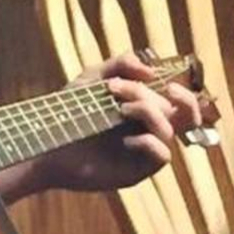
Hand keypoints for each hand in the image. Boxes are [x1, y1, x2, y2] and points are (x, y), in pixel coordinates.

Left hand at [24, 52, 202, 192]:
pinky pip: (162, 155)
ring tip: (119, 109)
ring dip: (147, 111)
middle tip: (112, 88)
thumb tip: (151, 71)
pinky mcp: (137, 169)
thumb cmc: (70, 109)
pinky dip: (148, 142)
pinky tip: (125, 140)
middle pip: (171, 109)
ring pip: (169, 130)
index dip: (185, 96)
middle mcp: (148, 129)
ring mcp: (144, 150)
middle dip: (142, 93)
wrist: (48, 139)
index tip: (168, 84)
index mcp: (144, 108)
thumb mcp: (94, 77)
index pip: (182, 105)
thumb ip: (122, 64)